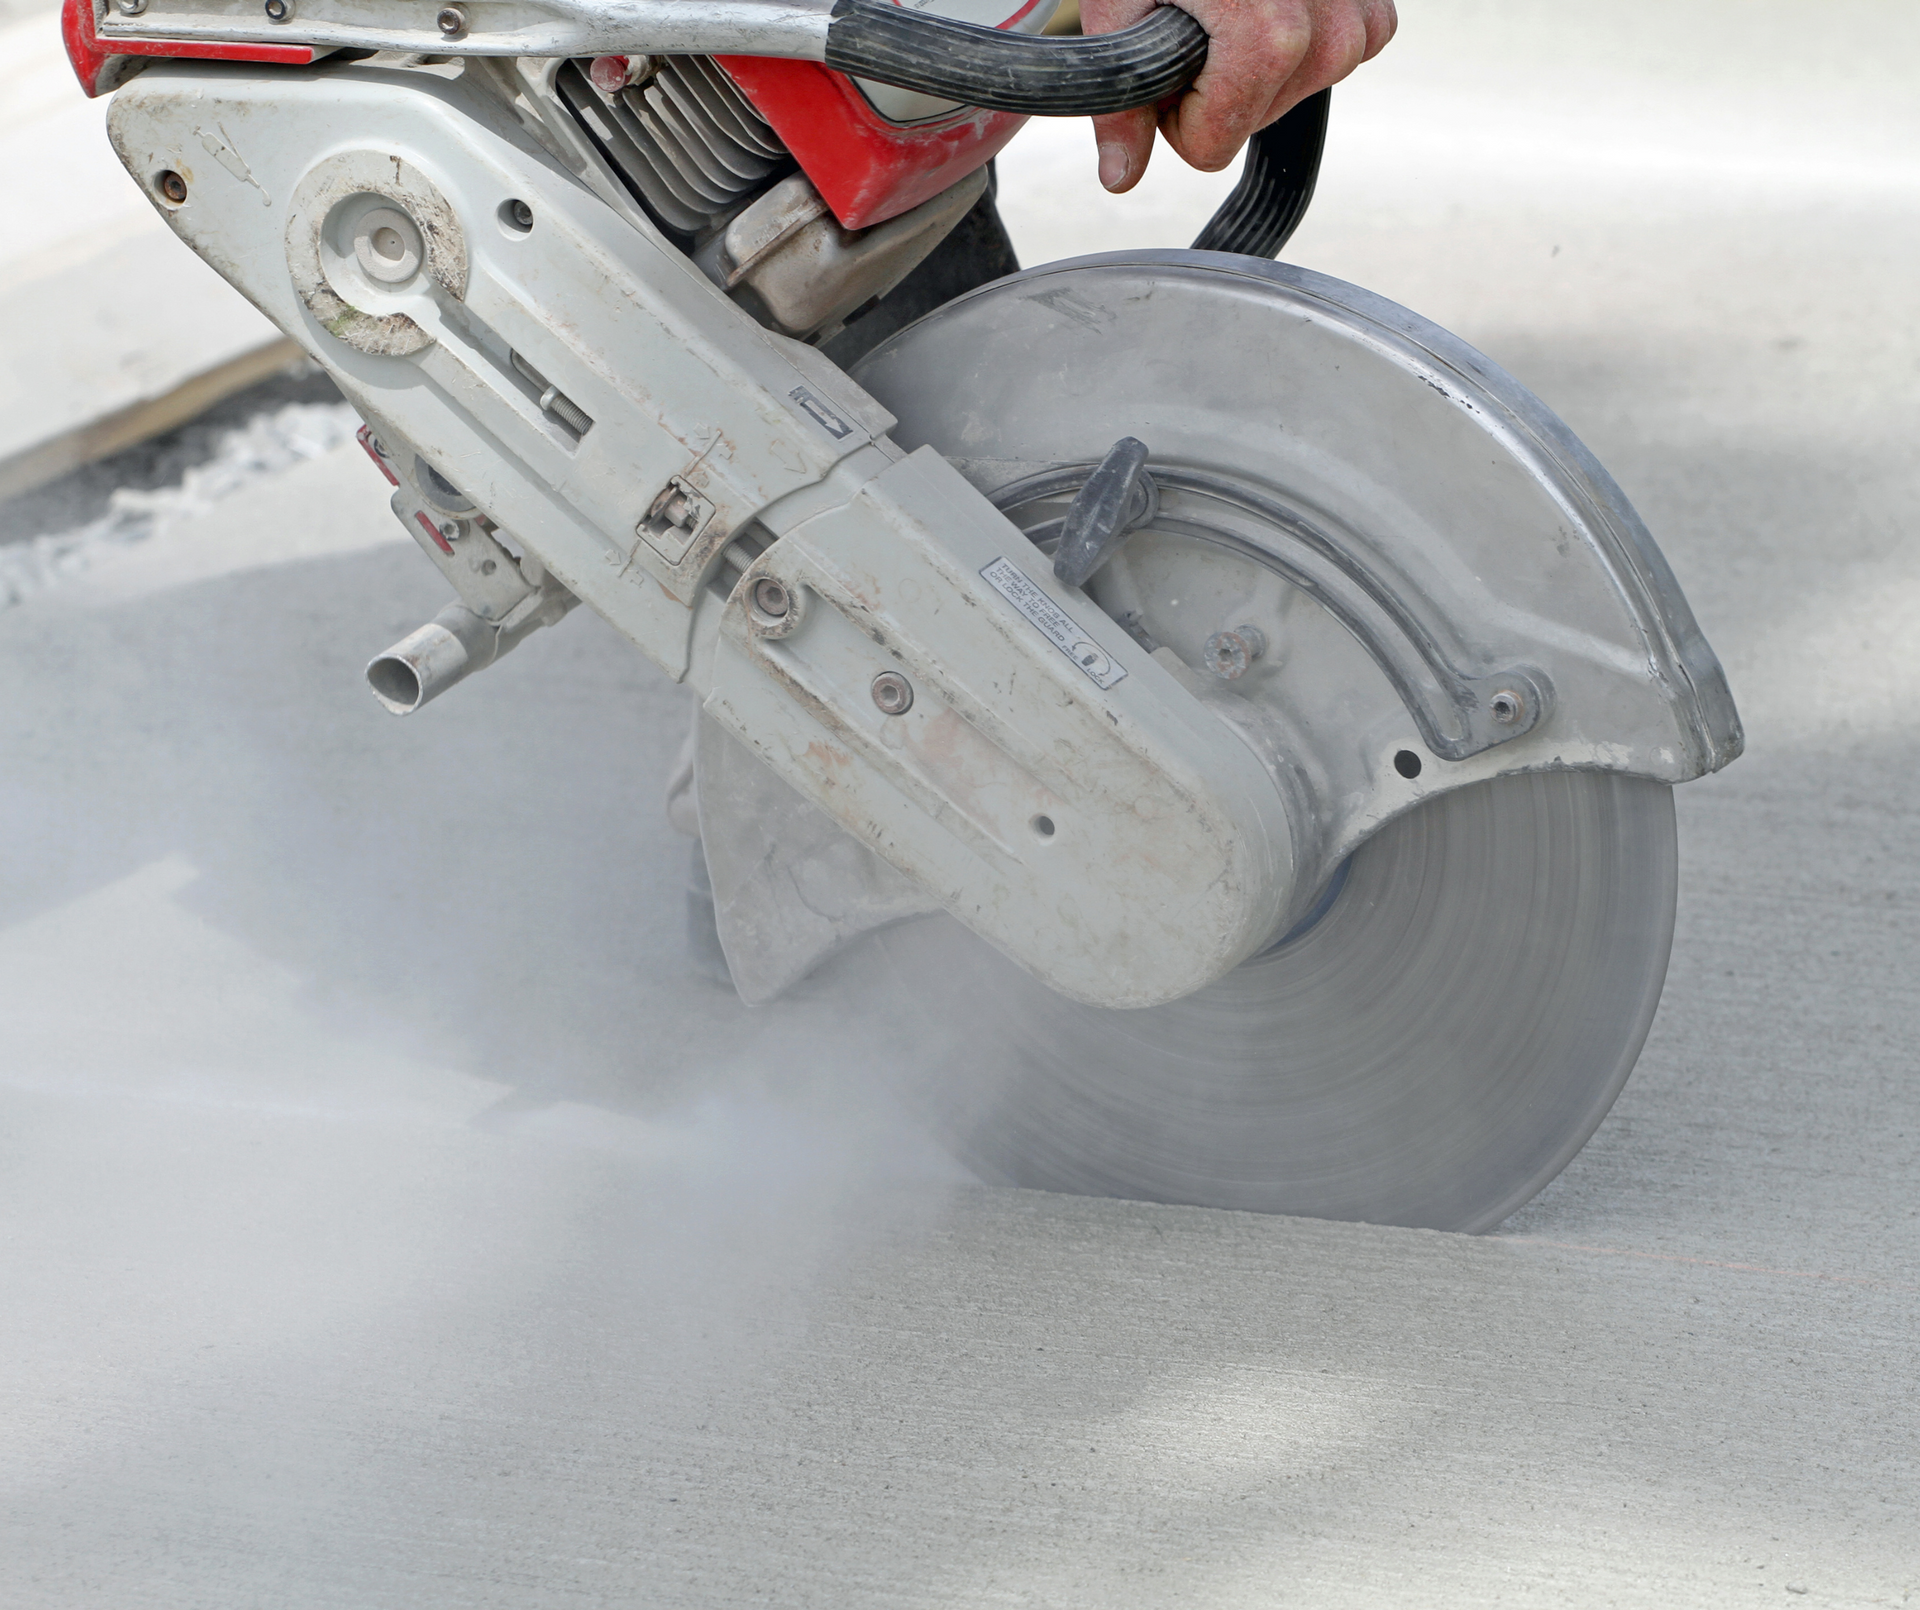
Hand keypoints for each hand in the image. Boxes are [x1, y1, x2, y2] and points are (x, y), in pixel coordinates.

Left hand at [1080, 0, 1396, 191]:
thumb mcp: (1121, 6)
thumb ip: (1122, 100)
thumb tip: (1120, 176)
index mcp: (1268, 40)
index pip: (1212, 147)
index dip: (1175, 113)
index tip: (1170, 56)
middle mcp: (1327, 32)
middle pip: (1253, 124)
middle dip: (1216, 87)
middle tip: (1200, 17)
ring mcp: (1357, 17)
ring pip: (1293, 96)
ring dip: (1256, 64)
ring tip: (1232, 2)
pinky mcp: (1374, 6)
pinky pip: (1335, 59)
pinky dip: (1299, 41)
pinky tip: (1271, 2)